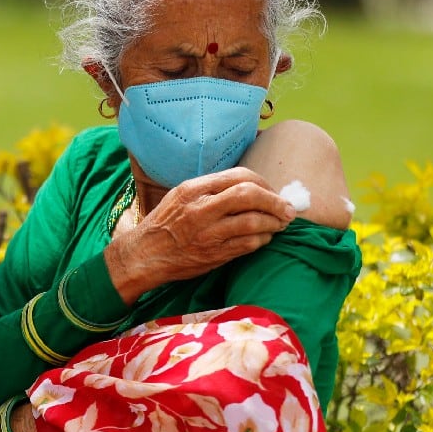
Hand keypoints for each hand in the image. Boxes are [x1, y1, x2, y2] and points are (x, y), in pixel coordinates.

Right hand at [106, 167, 296, 303]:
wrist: (144, 255)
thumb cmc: (165, 223)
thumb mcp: (181, 196)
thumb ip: (212, 189)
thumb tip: (251, 186)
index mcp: (194, 189)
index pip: (239, 176)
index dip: (263, 183)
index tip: (272, 191)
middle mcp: (200, 209)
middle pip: (249, 195)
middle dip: (275, 201)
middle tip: (287, 209)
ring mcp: (207, 233)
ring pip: (253, 222)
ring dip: (273, 223)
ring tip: (280, 224)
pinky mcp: (214, 255)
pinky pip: (248, 244)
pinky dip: (262, 240)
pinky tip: (264, 238)